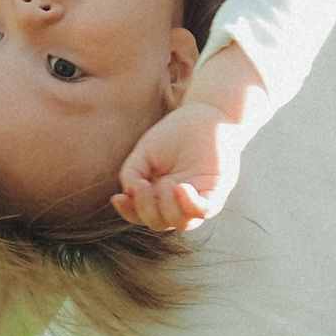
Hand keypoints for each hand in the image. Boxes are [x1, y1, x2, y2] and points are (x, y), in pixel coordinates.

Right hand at [113, 101, 245, 233]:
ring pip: (182, 223)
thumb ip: (132, 173)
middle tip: (143, 185)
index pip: (143, 215)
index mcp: (160, 195)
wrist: (205, 112)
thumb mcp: (145, 152)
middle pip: (160, 223)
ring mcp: (199, 197)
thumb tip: (128, 195)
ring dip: (167, 210)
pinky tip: (180, 188)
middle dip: (146, 209)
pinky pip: (205, 210)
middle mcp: (179, 202)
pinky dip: (191, 206)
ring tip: (165, 183)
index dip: (129, 212)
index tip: (119, 198)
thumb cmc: (174, 132)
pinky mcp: (217, 190)